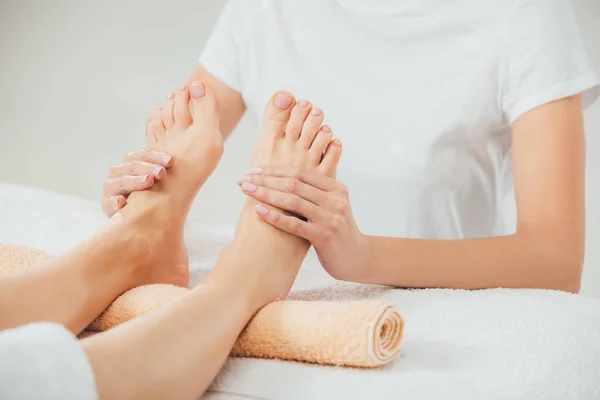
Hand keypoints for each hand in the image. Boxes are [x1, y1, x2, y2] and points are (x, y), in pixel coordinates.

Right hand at [102, 148, 172, 216]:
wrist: (135, 217)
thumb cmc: (149, 195)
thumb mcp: (156, 181)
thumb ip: (163, 170)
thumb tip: (177, 161)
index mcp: (131, 164)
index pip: (142, 155)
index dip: (156, 156)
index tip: (170, 161)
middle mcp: (119, 173)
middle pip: (132, 166)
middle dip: (148, 168)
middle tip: (162, 173)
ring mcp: (111, 189)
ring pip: (121, 181)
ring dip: (135, 181)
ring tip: (148, 181)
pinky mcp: (107, 205)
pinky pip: (109, 203)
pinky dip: (115, 202)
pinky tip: (122, 202)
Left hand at [238, 167, 369, 280]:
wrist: (357, 258)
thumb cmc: (337, 232)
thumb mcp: (332, 207)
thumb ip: (315, 193)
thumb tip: (281, 180)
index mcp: (336, 188)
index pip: (301, 173)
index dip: (275, 170)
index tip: (253, 171)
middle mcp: (335, 200)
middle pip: (294, 184)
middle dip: (265, 180)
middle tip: (243, 179)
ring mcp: (330, 218)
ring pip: (293, 201)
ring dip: (266, 194)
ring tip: (246, 190)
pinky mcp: (324, 237)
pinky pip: (294, 224)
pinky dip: (275, 217)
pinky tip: (258, 211)